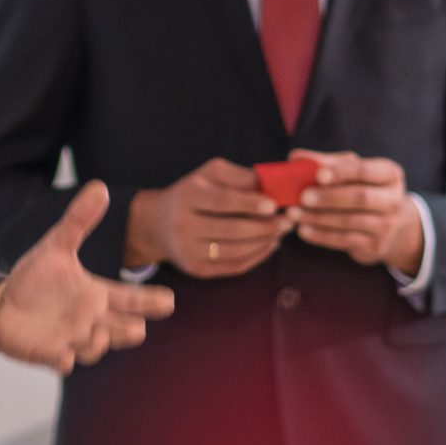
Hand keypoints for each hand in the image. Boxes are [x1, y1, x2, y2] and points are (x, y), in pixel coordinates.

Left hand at [0, 182, 176, 372]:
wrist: (1, 305)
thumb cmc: (36, 279)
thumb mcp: (57, 245)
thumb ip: (79, 220)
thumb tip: (100, 188)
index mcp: (98, 296)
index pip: (133, 299)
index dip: (151, 301)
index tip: (168, 301)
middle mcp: (92, 321)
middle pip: (123, 329)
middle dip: (130, 330)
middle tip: (137, 327)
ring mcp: (73, 340)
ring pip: (96, 348)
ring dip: (98, 342)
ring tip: (96, 332)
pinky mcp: (51, 353)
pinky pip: (63, 361)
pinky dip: (64, 360)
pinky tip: (63, 357)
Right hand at [124, 160, 292, 278]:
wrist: (158, 224)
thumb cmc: (193, 193)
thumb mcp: (210, 174)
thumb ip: (240, 176)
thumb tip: (272, 185)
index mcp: (187, 196)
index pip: (221, 202)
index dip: (249, 204)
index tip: (273, 205)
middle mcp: (183, 225)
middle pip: (231, 230)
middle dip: (264, 227)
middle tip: (287, 221)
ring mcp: (189, 251)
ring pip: (236, 251)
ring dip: (264, 242)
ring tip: (281, 232)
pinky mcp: (197, 270)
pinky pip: (234, 266)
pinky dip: (257, 257)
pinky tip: (269, 245)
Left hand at [290, 149, 423, 275]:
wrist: (390, 225)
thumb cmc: (363, 188)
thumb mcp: (352, 172)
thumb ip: (326, 162)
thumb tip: (296, 157)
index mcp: (389, 174)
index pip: (364, 171)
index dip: (341, 172)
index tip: (318, 175)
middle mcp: (393, 200)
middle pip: (360, 198)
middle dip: (329, 197)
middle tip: (303, 196)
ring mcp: (387, 225)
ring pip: (349, 221)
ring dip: (318, 217)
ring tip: (294, 213)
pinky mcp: (375, 246)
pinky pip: (345, 240)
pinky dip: (321, 235)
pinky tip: (303, 230)